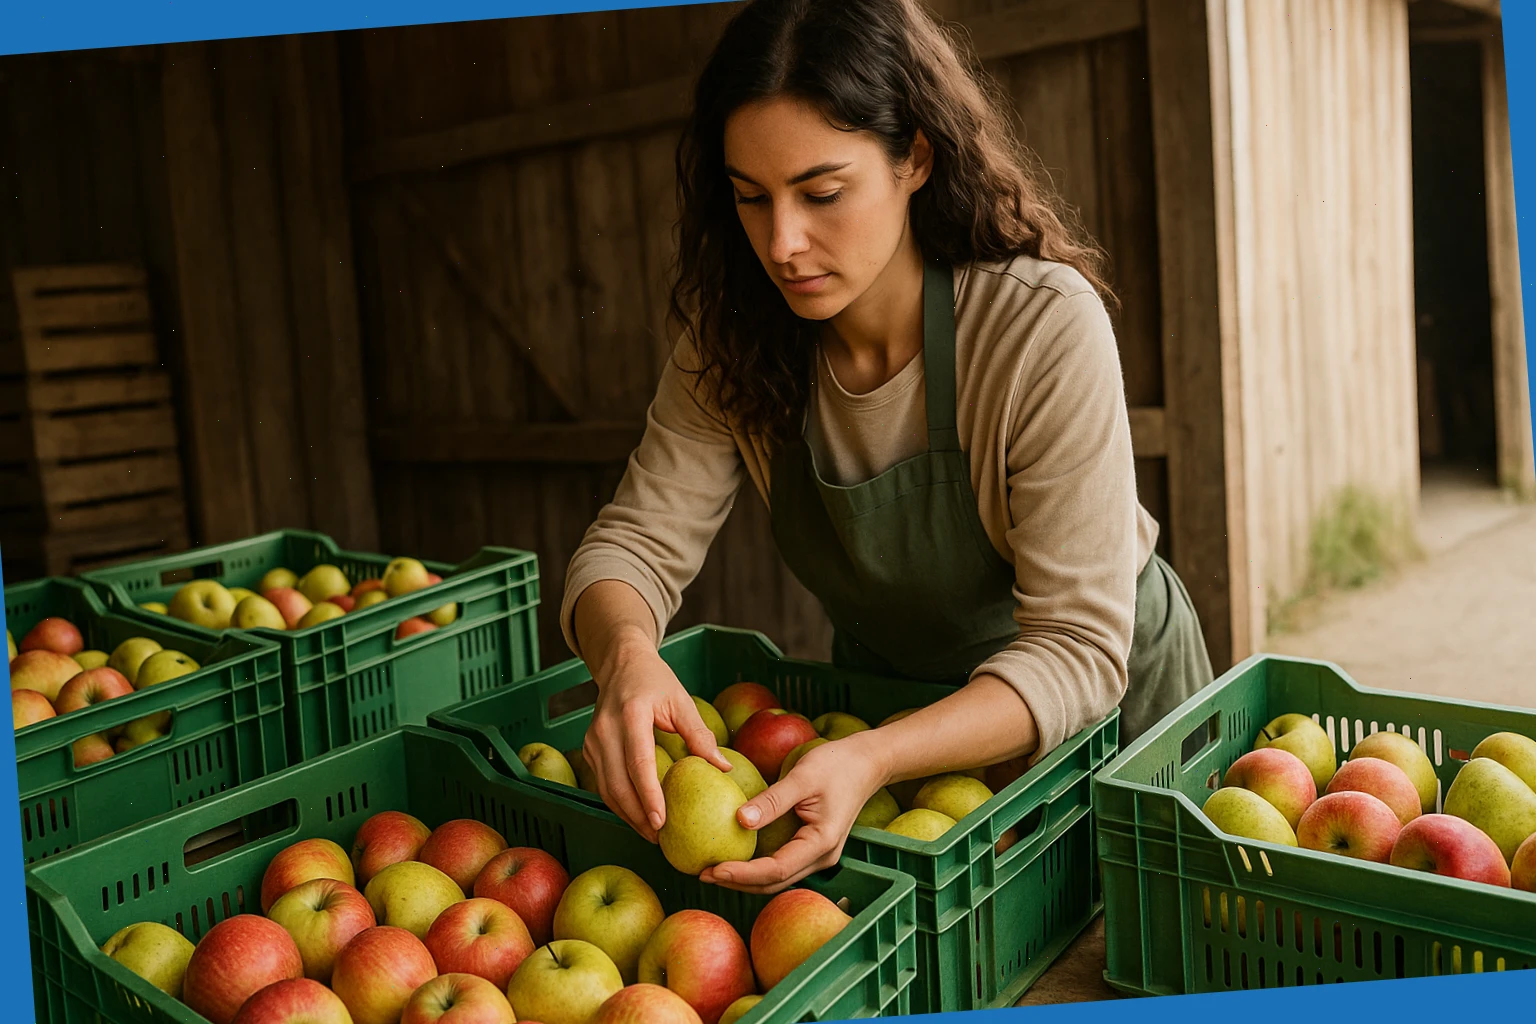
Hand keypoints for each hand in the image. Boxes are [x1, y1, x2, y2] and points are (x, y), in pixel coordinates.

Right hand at [582, 642, 732, 842]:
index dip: (649, 795)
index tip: (661, 821)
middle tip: (660, 838)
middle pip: (618, 784)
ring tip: (651, 834)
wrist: (621, 664)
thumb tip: (724, 768)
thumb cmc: (655, 681)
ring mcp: (592, 740)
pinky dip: (619, 803)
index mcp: (630, 714)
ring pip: (606, 789)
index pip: (638, 763)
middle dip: (637, 815)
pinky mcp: (589, 749)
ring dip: (627, 815)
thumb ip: (699, 734)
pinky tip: (638, 815)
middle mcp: (605, 729)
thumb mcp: (681, 700)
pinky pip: (603, 783)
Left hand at [700, 733, 887, 894]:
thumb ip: (772, 801)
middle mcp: (821, 857)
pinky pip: (781, 865)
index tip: (713, 869)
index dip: (742, 874)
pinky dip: (757, 867)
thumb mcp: (802, 777)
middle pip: (774, 882)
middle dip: (738, 882)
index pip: (776, 870)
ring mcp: (818, 855)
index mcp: (821, 843)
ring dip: (745, 878)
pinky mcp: (812, 848)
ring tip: (712, 871)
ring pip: (777, 878)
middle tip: (702, 874)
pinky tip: (736, 857)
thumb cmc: (837, 765)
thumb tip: (738, 820)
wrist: (867, 763)